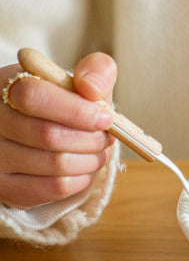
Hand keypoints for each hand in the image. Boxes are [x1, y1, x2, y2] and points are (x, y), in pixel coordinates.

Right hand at [0, 52, 116, 209]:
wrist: (47, 134)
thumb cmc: (66, 104)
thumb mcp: (80, 81)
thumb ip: (94, 72)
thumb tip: (92, 89)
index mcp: (7, 86)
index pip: (34, 96)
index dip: (76, 110)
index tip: (105, 117)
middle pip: (49, 135)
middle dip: (91, 139)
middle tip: (106, 137)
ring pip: (56, 165)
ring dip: (91, 160)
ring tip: (97, 151)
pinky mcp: (5, 188)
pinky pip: (54, 188)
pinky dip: (81, 179)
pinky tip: (84, 167)